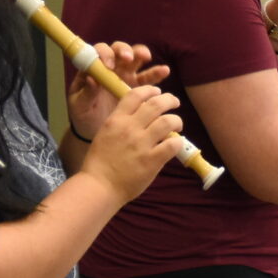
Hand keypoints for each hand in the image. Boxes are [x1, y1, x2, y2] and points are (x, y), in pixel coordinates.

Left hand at [66, 41, 164, 140]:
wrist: (94, 131)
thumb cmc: (83, 114)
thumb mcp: (80, 105)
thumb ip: (86, 92)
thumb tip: (91, 78)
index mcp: (94, 68)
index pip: (99, 52)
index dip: (105, 54)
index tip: (108, 66)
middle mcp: (111, 67)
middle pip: (119, 50)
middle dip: (124, 50)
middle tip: (128, 58)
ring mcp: (125, 75)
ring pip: (135, 58)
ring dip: (141, 54)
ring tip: (146, 57)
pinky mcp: (138, 87)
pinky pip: (148, 78)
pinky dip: (156, 73)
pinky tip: (164, 71)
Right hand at [82, 86, 186, 200]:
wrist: (99, 186)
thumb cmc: (99, 163)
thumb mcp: (104, 134)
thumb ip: (120, 123)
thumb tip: (140, 116)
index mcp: (116, 120)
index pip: (135, 95)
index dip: (150, 91)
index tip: (157, 92)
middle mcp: (130, 128)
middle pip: (156, 104)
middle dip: (170, 100)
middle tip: (174, 103)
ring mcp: (141, 144)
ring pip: (168, 121)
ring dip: (176, 120)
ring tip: (177, 124)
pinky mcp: (152, 160)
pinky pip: (172, 144)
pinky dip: (178, 142)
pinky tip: (176, 144)